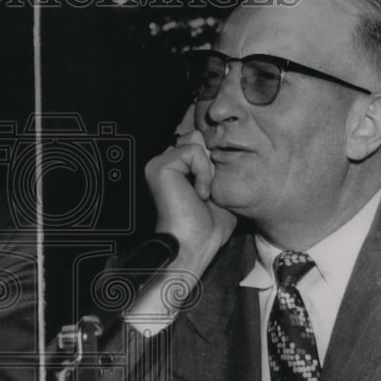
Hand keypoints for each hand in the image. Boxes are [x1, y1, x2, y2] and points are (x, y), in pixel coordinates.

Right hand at [144, 129, 235, 276]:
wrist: (195, 244)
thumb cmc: (208, 226)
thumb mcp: (221, 189)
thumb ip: (218, 165)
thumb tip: (220, 142)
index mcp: (176, 169)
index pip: (200, 143)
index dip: (214, 160)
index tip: (213, 189)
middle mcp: (165, 164)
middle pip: (198, 137)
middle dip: (212, 162)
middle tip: (209, 192)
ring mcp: (159, 164)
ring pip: (196, 141)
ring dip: (208, 169)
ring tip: (204, 193)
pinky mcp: (159, 166)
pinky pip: (193, 150)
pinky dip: (203, 172)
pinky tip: (199, 193)